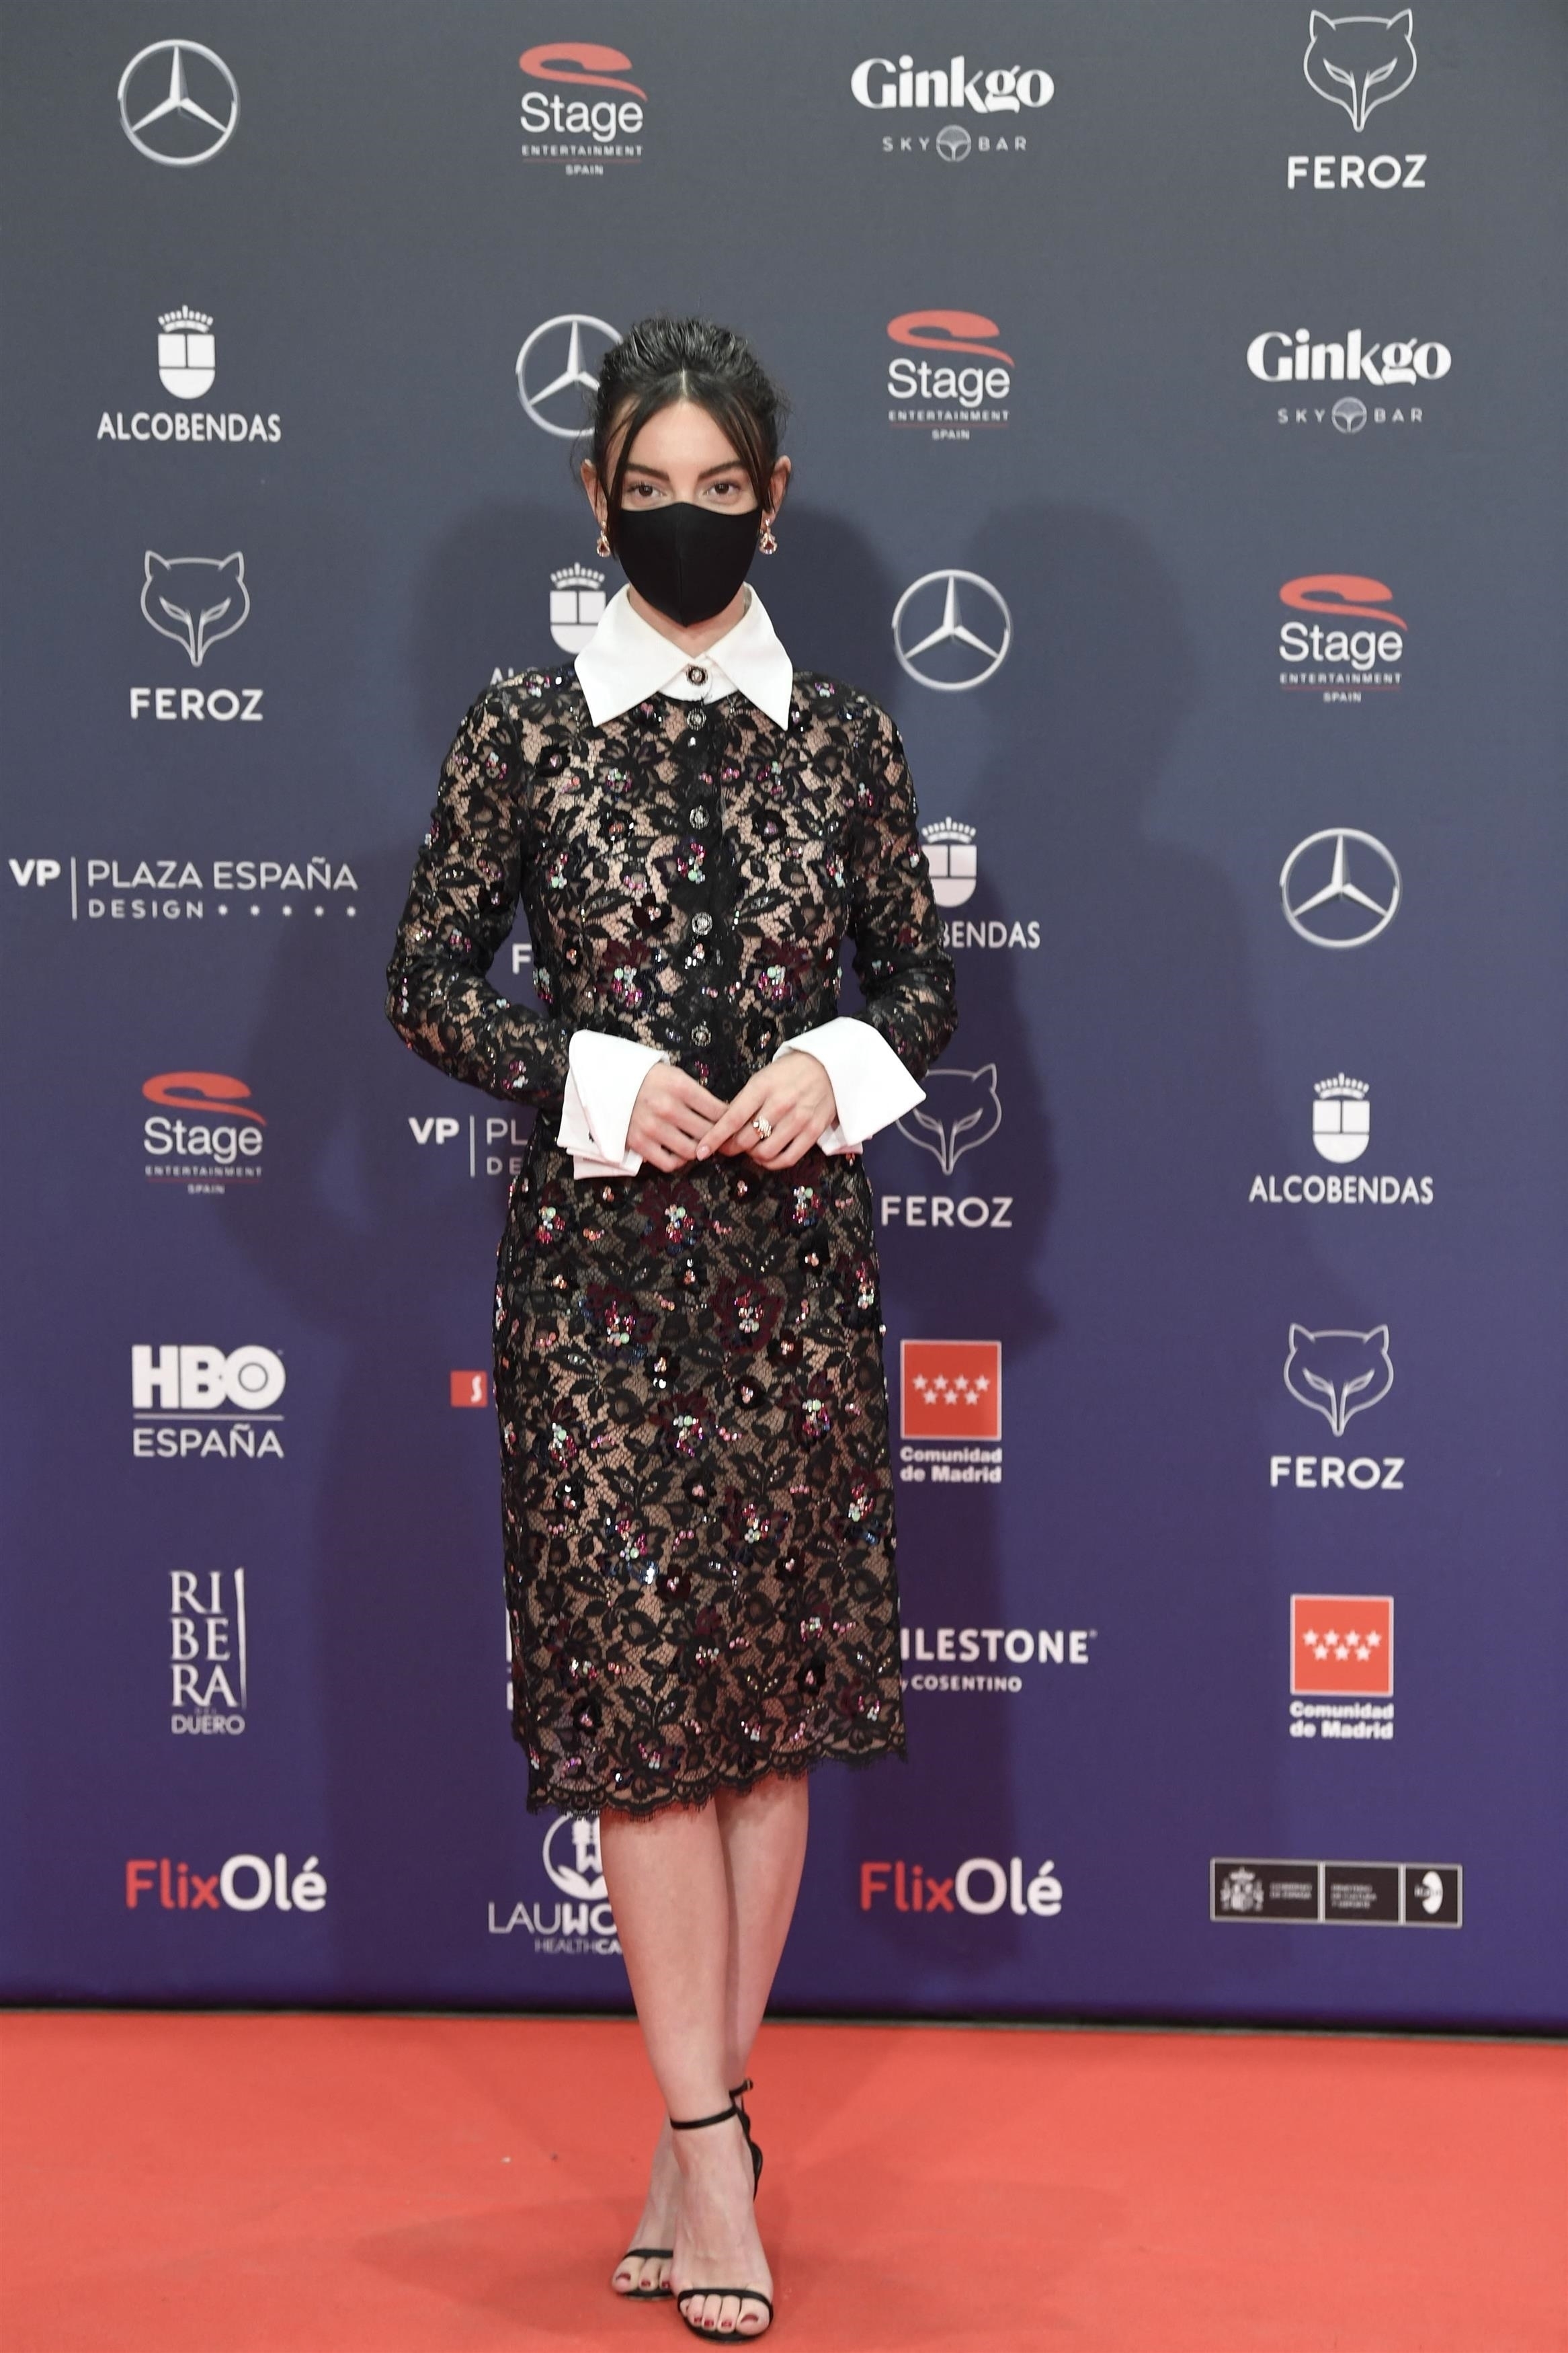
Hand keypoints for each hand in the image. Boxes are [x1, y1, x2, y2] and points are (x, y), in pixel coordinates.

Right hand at [626, 1062, 729, 1171]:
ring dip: (698, 1149)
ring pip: (691, 1150)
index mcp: (679, 1086)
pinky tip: (679, 1152)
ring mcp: (652, 1127)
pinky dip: (678, 1161)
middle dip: (717, 1136)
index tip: (730, 1122)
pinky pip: (669, 1163)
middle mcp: (667, 1108)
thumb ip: (696, 1093)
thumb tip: (722, 1114)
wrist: (606, 1082)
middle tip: (718, 1136)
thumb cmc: (646, 1077)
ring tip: (699, 1144)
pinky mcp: (639, 1143)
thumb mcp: (674, 1074)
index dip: (729, 1119)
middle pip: (708, 1132)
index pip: (718, 1110)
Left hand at [693, 1052, 845, 1170]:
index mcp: (762, 1086)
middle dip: (733, 1147)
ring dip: (753, 1156)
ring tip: (751, 1149)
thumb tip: (723, 1129)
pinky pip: (788, 1158)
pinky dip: (772, 1163)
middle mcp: (780, 1103)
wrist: (828, 1067)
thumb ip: (744, 1102)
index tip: (701, 1150)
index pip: (733, 1118)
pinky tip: (767, 1157)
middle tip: (730, 1146)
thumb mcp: (762, 1078)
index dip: (715, 1138)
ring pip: (765, 1152)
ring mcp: (799, 1119)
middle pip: (747, 1139)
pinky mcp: (814, 1131)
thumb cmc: (788, 1073)